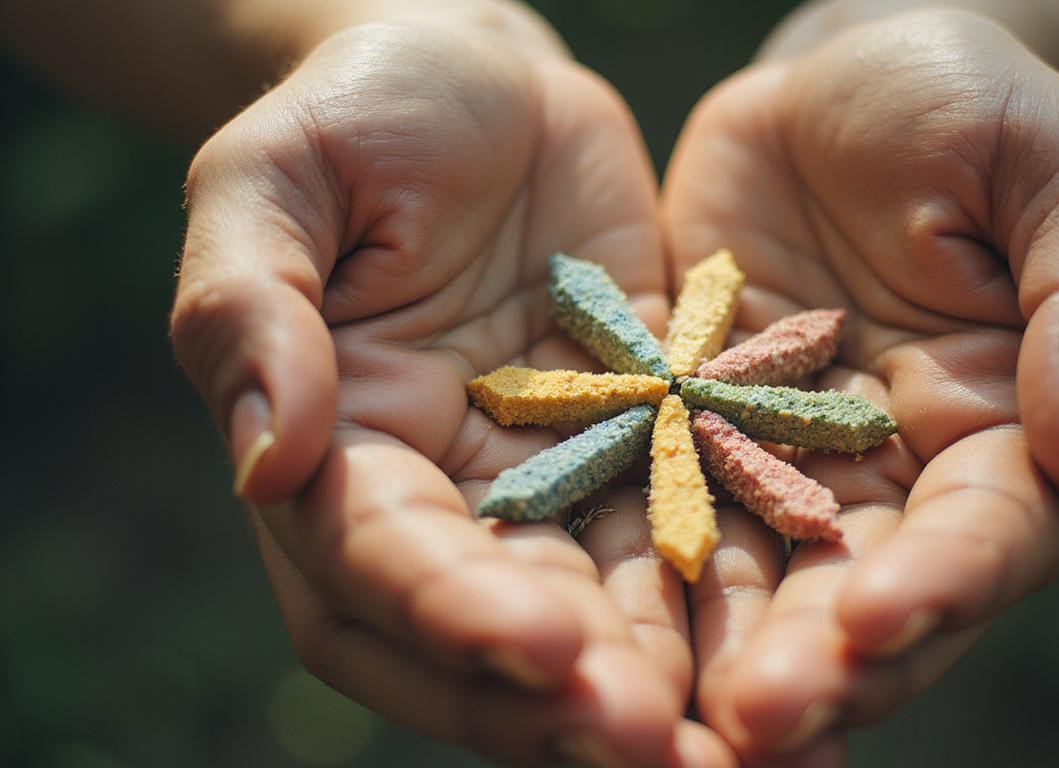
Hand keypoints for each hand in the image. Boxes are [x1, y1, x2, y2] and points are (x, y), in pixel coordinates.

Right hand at [171, 22, 733, 767]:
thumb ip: (250, 310)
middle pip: (490, 631)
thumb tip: (270, 461)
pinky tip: (795, 640)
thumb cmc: (359, 110)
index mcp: (334, 453)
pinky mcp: (635, 445)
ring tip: (747, 745)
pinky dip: (725, 594)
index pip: (380, 562)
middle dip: (565, 700)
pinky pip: (682, 530)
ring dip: (660, 682)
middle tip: (661, 752)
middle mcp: (440, 497)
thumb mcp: (274, 180)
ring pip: (599, 608)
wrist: (483, 77)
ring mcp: (543, 480)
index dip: (454, 611)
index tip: (547, 645)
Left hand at [660, 9, 1058, 762]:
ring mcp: (789, 460)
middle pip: (867, 592)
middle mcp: (896, 472)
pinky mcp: (697, 430)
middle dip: (820, 660)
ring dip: (724, 649)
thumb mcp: (1054, 170)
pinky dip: (642, 569)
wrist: (837, 75)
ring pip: (762, 578)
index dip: (938, 585)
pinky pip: (667, 506)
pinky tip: (599, 623)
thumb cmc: (968, 101)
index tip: (873, 620)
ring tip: (676, 714)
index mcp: (1006, 428)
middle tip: (757, 720)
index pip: (985, 534)